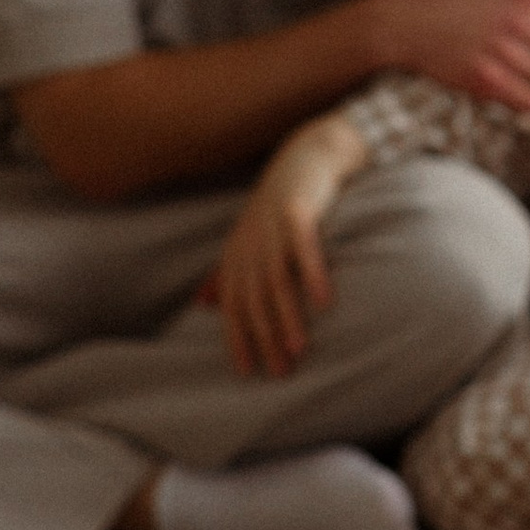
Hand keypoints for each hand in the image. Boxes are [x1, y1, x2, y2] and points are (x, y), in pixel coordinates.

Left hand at [212, 114, 369, 374]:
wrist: (307, 155)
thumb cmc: (279, 205)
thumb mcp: (248, 240)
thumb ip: (227, 272)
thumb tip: (204, 305)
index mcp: (237, 255)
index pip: (233, 305)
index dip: (238, 338)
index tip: (249, 373)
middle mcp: (250, 244)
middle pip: (253, 299)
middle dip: (265, 338)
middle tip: (281, 372)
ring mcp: (272, 227)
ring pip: (276, 280)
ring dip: (287, 316)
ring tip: (299, 348)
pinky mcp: (298, 211)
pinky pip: (303, 247)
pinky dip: (312, 273)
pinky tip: (324, 301)